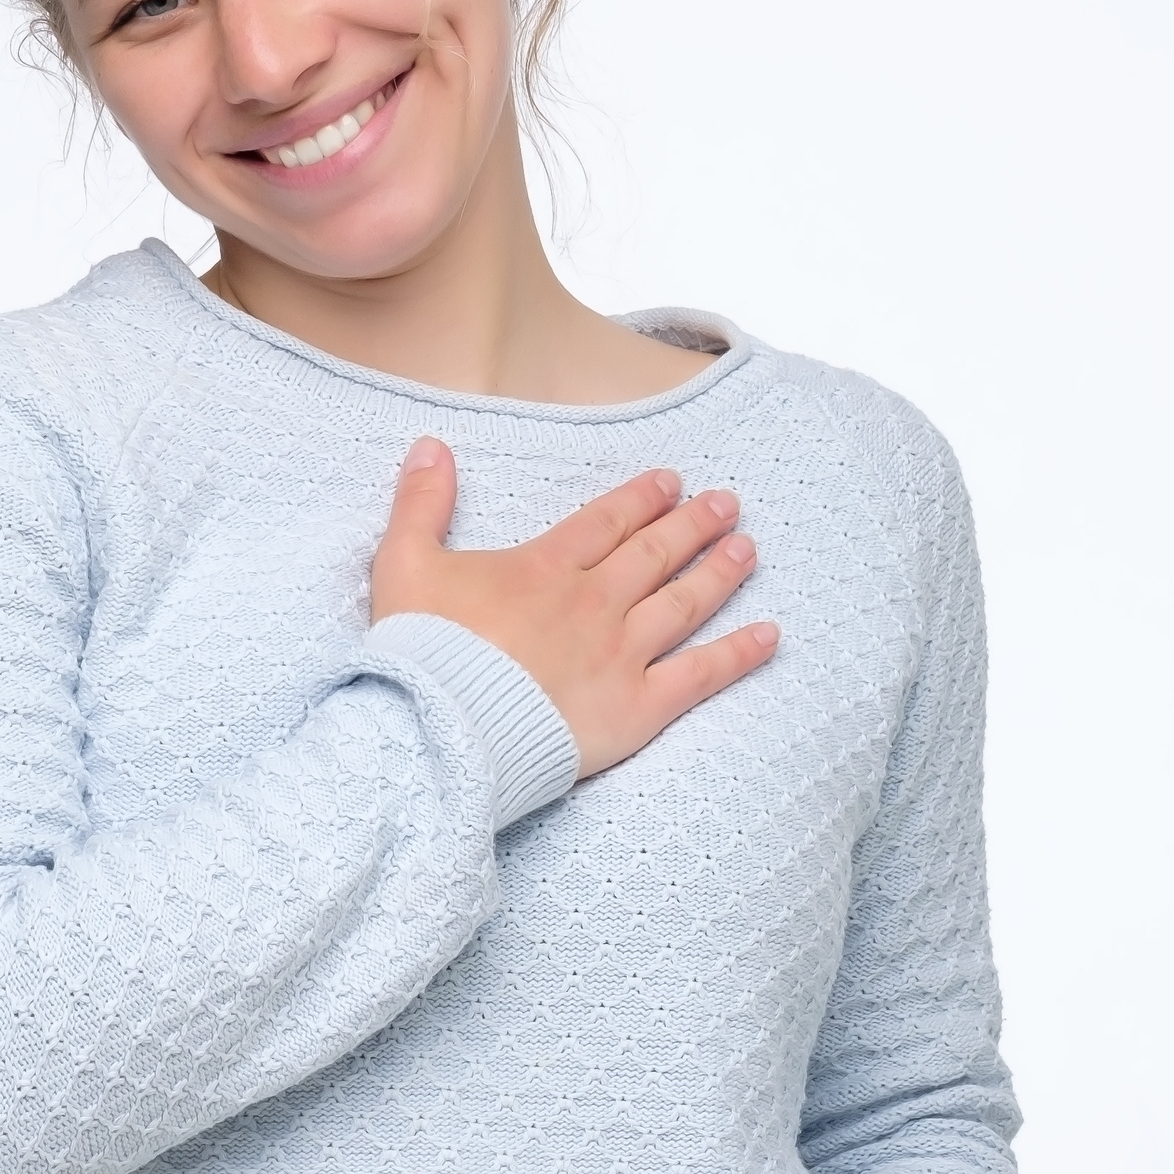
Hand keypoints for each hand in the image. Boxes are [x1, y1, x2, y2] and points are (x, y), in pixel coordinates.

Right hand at [370, 436, 779, 776]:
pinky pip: (700, 675)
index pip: (605, 522)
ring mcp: (621, 654)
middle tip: (726, 502)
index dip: (641, 498)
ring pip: (684, 603)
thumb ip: (421, 502)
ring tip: (747, 548)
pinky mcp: (637, 708)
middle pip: (654, 554)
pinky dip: (738, 654)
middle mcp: (593, 602)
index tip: (672, 481)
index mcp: (544, 568)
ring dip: (719, 571)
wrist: (444, 730)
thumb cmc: (421, 652)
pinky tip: (769, 635)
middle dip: (692, 524)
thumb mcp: (403, 564)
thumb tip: (431, 444)